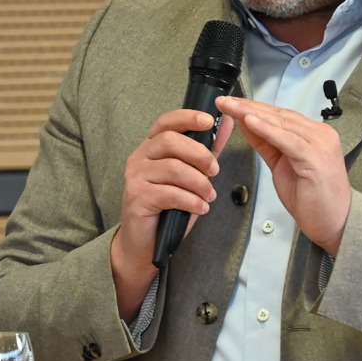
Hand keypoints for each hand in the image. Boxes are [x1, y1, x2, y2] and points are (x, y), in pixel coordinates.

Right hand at [110, 108, 235, 317]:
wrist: (143, 243)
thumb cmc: (167, 208)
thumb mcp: (191, 176)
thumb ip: (206, 151)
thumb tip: (226, 125)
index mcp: (151, 148)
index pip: (166, 122)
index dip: (188, 118)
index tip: (210, 120)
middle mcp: (139, 158)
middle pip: (171, 141)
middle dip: (199, 154)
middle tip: (215, 171)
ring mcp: (135, 177)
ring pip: (173, 168)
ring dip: (198, 183)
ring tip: (208, 196)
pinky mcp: (137, 197)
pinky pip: (170, 193)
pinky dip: (191, 201)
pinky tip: (199, 208)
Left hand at [219, 97, 351, 254]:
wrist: (334, 223)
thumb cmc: (312, 199)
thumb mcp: (281, 166)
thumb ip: (267, 144)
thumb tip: (247, 125)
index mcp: (313, 135)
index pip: (279, 115)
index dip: (254, 108)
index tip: (231, 103)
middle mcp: (319, 134)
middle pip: (278, 115)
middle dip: (249, 106)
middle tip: (225, 101)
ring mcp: (320, 144)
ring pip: (281, 123)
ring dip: (252, 113)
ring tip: (231, 107)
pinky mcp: (316, 157)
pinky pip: (287, 140)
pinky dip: (268, 130)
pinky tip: (250, 121)